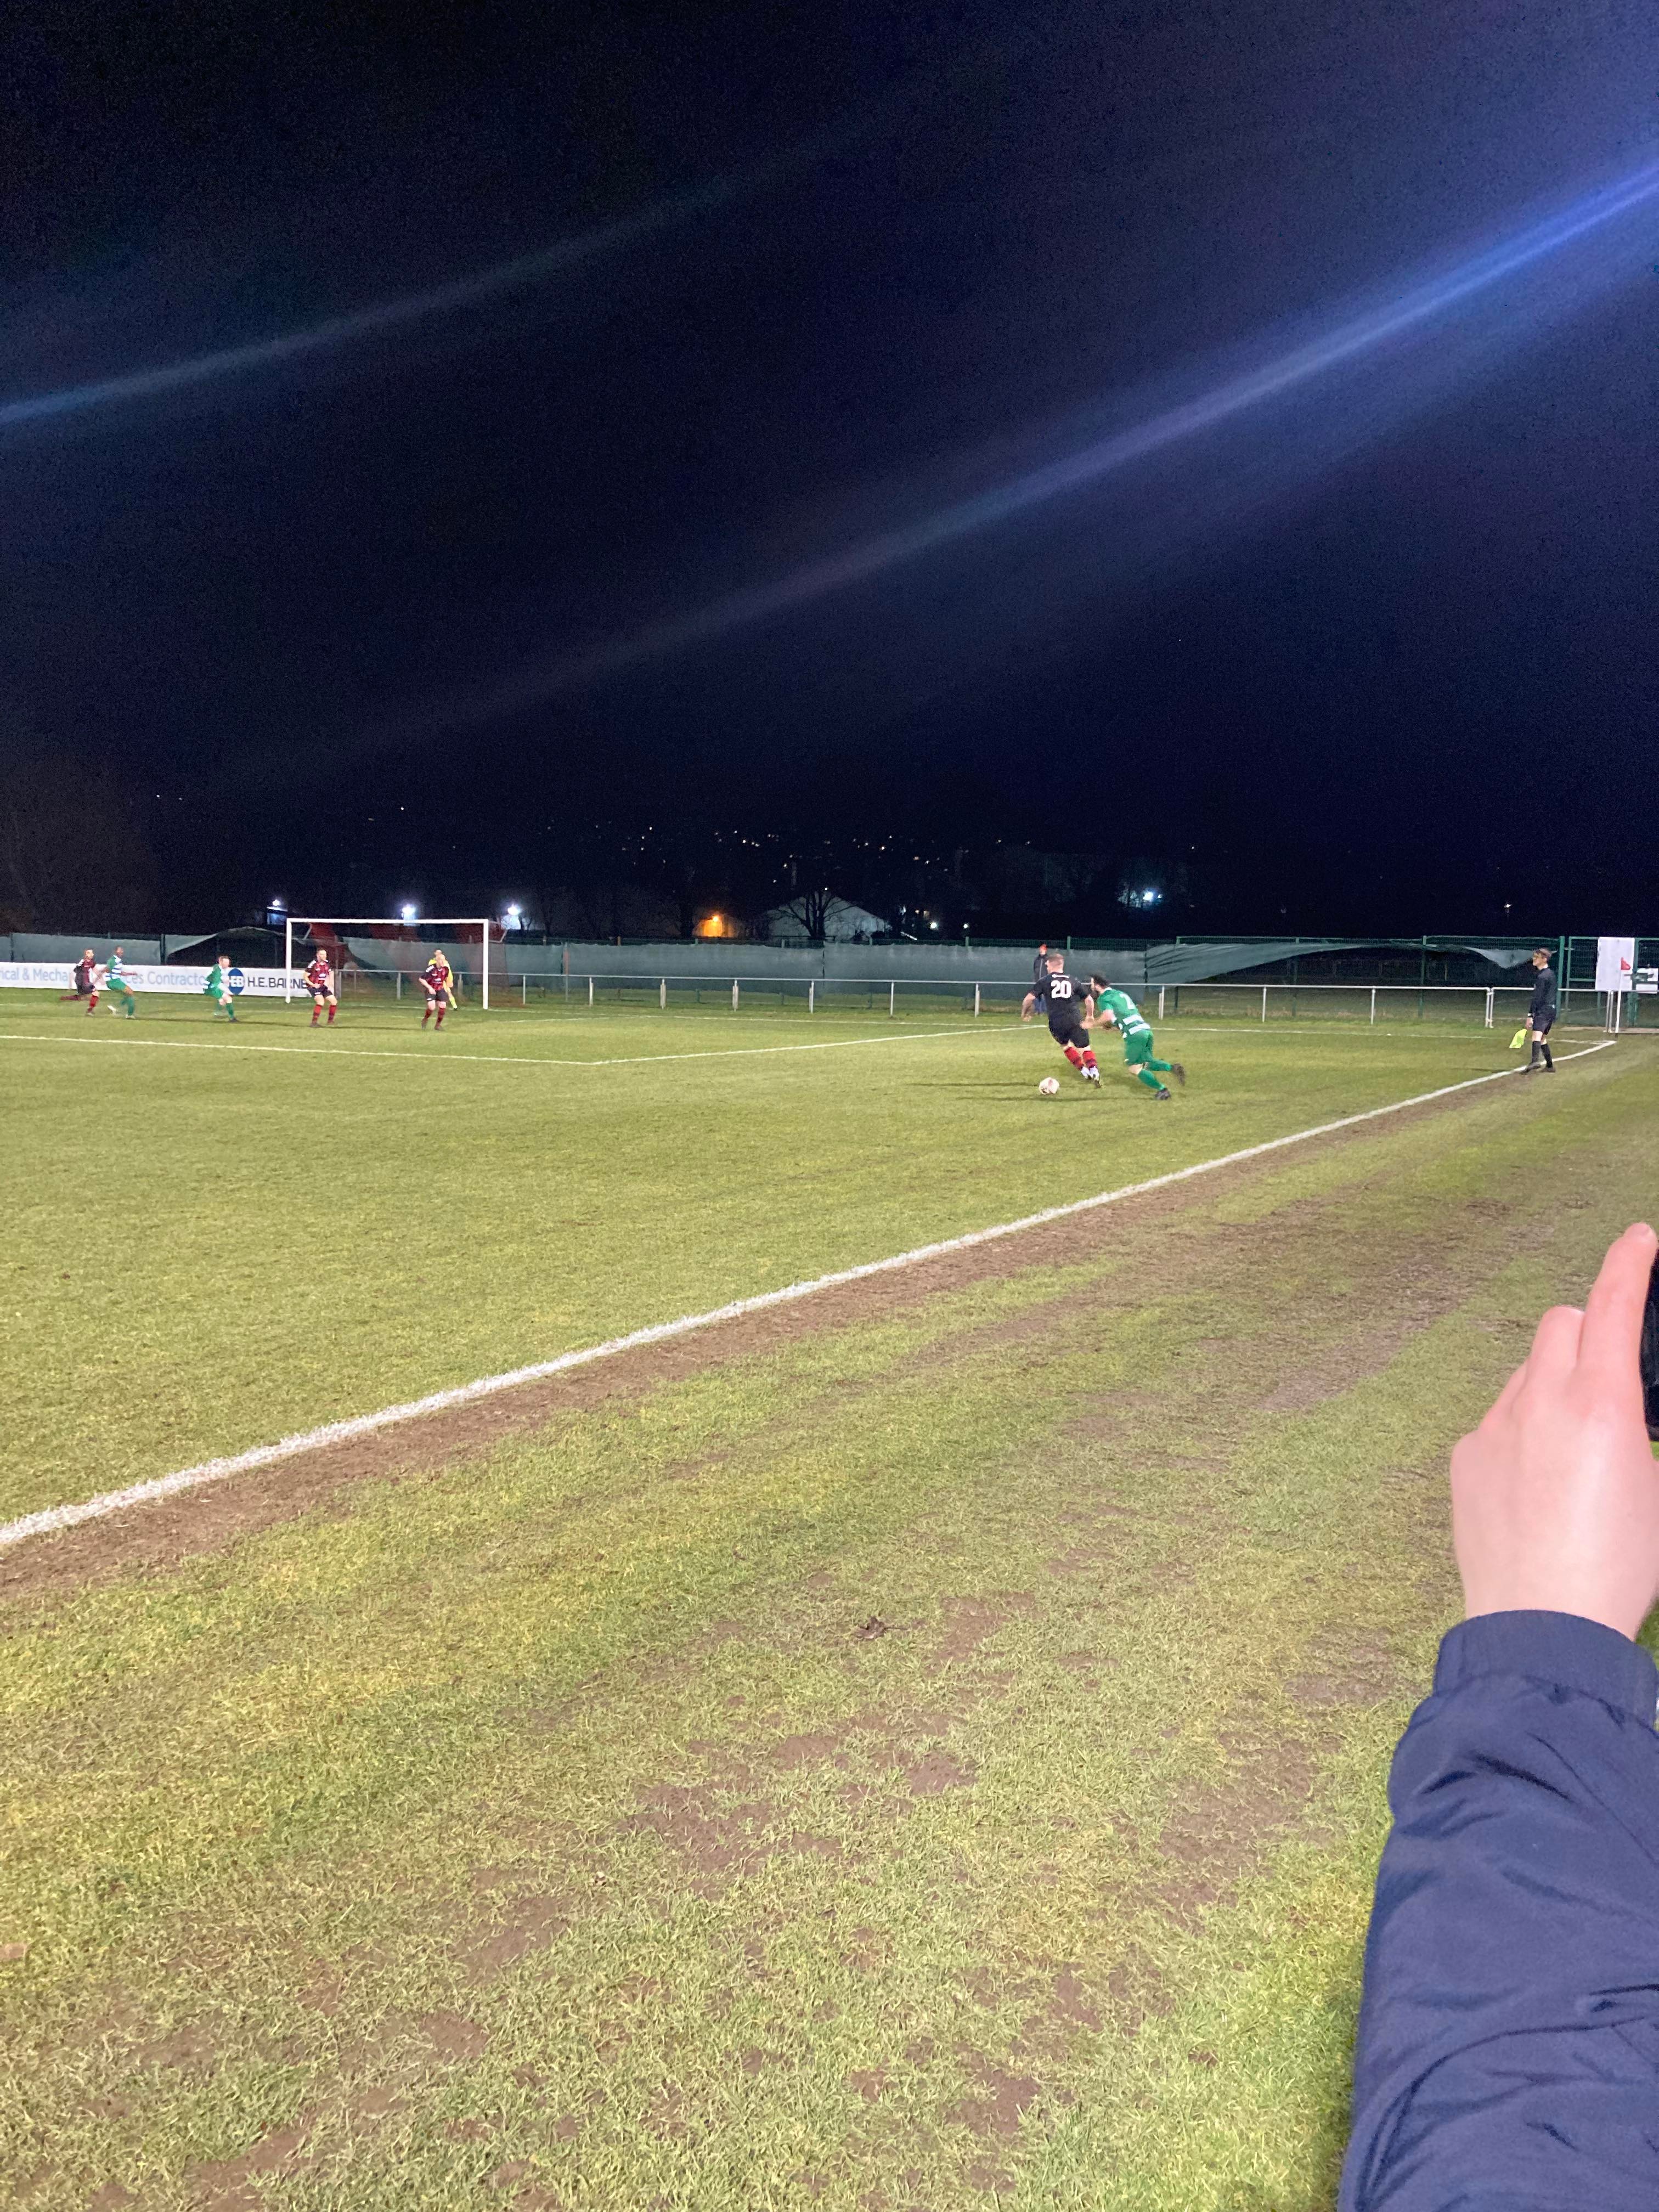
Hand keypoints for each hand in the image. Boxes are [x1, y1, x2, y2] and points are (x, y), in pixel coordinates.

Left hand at [1452, 1223, 1658, 1637]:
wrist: (1543, 1627)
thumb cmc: (1619, 1567)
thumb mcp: (1656, 1489)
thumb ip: (1638, 1428)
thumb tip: (1624, 1406)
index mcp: (1604, 1404)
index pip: (1614, 1305)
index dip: (1630, 1263)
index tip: (1639, 1238)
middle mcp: (1542, 1400)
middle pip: (1561, 1321)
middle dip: (1588, 1329)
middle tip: (1611, 1372)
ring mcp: (1495, 1425)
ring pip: (1527, 1370)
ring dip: (1554, 1382)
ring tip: (1576, 1448)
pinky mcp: (1466, 1455)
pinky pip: (1498, 1416)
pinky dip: (1521, 1427)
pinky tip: (1537, 1482)